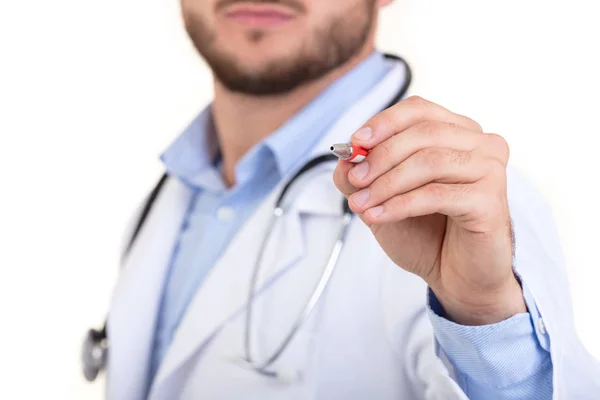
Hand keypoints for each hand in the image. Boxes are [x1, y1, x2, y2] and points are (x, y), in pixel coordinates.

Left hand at [333, 96, 525, 324]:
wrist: (455, 276)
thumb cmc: (425, 232)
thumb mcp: (381, 198)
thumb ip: (360, 175)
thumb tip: (344, 157)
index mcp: (458, 133)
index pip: (419, 110)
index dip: (384, 123)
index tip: (354, 144)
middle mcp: (481, 144)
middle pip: (424, 132)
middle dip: (381, 157)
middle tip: (355, 181)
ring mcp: (490, 170)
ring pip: (429, 162)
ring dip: (386, 183)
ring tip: (361, 205)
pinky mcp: (490, 200)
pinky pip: (436, 194)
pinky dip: (399, 205)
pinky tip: (377, 217)